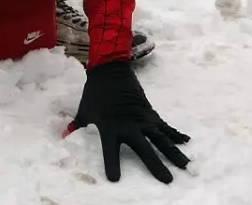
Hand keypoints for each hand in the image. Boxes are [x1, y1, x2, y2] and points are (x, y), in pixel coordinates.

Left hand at [66, 60, 190, 183]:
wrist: (110, 69)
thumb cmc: (95, 93)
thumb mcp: (84, 111)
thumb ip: (77, 126)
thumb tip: (65, 136)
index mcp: (109, 127)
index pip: (110, 150)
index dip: (112, 164)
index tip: (115, 179)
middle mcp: (129, 125)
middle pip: (145, 149)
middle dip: (157, 165)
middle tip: (168, 181)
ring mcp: (142, 119)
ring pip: (161, 139)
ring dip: (173, 152)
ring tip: (185, 165)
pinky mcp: (150, 112)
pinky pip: (165, 126)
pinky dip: (175, 134)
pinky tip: (186, 142)